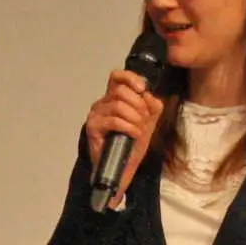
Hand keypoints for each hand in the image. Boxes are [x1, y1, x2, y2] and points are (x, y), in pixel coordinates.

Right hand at [81, 67, 164, 198]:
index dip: (130, 78)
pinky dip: (129, 127)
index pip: (117, 77)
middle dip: (138, 105)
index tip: (143, 89)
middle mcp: (103, 103)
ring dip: (135, 118)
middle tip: (144, 120)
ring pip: (118, 105)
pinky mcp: (93, 127)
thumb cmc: (132, 144)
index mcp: (115, 98)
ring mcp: (96, 115)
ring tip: (139, 130)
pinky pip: (114, 121)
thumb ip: (152, 106)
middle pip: (120, 91)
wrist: (123, 168)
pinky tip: (134, 135)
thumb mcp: (149, 121)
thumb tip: (149, 96)